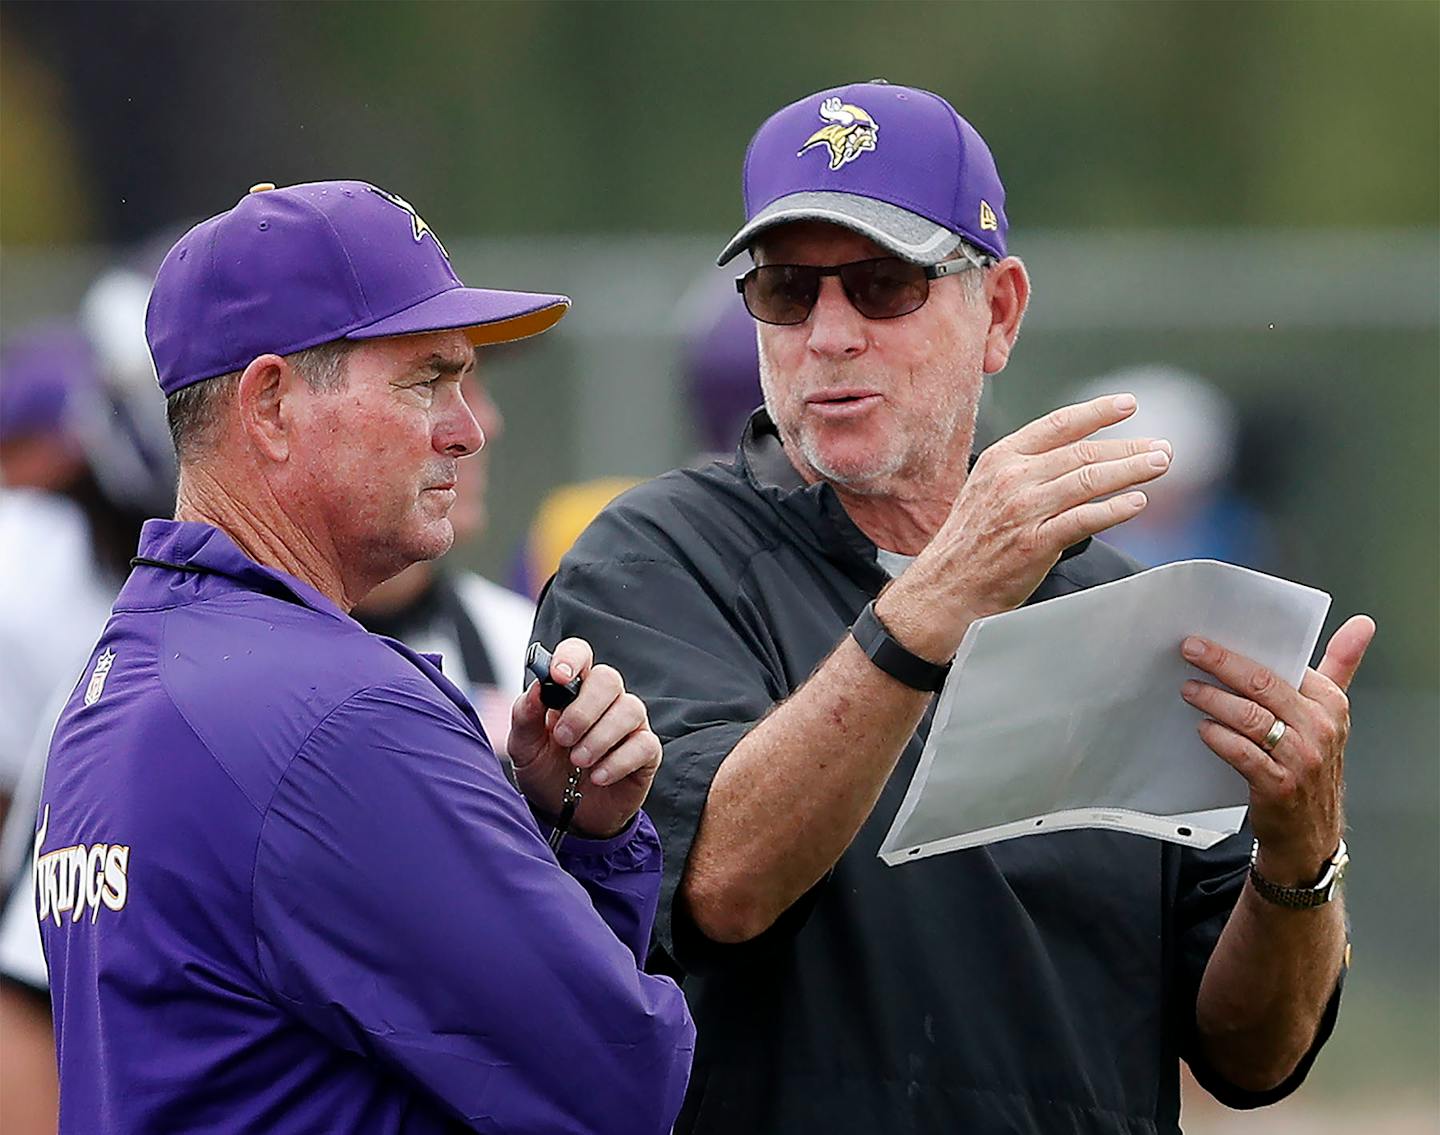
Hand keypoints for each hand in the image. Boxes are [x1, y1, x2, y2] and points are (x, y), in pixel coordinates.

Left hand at [508, 638, 661, 840]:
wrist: (566, 816)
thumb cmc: (546, 772)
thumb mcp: (524, 747)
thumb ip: (525, 716)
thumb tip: (536, 688)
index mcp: (573, 690)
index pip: (580, 654)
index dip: (572, 658)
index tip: (560, 676)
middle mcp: (605, 701)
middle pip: (608, 678)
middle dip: (584, 709)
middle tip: (564, 738)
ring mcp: (629, 725)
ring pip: (630, 709)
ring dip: (599, 737)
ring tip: (578, 761)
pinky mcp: (647, 752)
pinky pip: (644, 744)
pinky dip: (618, 761)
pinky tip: (598, 777)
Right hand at [878, 393, 1170, 657]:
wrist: (943, 589)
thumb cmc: (969, 545)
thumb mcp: (987, 491)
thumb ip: (1025, 472)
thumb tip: (1074, 460)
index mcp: (1000, 458)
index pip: (1057, 425)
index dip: (1097, 412)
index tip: (1128, 404)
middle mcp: (1011, 478)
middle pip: (1082, 452)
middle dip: (1129, 447)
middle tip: (1162, 447)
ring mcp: (1023, 510)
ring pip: (1089, 479)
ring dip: (1132, 470)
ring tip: (1161, 465)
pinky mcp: (1034, 543)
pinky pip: (1085, 519)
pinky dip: (1116, 508)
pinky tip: (1138, 502)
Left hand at [1180, 615, 1375, 883]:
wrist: (1309, 831)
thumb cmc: (1313, 765)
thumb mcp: (1332, 714)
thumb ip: (1341, 666)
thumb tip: (1361, 625)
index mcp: (1330, 704)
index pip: (1287, 666)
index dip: (1246, 649)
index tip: (1214, 635)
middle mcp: (1320, 729)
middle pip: (1263, 685)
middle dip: (1223, 663)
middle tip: (1192, 649)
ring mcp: (1301, 759)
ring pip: (1251, 717)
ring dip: (1214, 699)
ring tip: (1190, 689)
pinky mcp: (1279, 785)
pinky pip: (1243, 754)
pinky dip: (1219, 738)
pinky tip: (1203, 728)